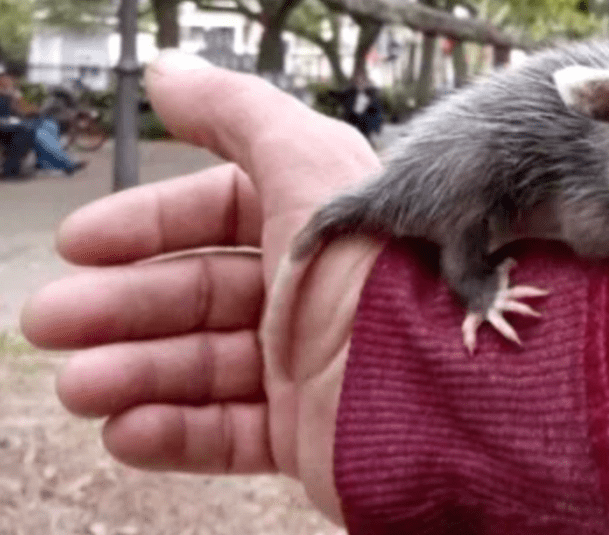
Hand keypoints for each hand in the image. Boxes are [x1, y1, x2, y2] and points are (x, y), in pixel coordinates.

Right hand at [19, 52, 382, 524]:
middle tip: (53, 320)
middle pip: (199, 296)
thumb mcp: (309, 171)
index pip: (219, 218)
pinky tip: (128, 429)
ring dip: (134, 374)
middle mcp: (313, 296)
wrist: (445, 395)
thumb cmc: (382, 279)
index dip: (148, 225)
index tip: (82, 243)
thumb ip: (240, 116)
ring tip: (81, 385)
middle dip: (122, 306)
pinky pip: (231, 435)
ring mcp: (312, 369)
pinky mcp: (311, 435)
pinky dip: (176, 432)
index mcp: (318, 228)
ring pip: (204, 367)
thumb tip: (171, 73)